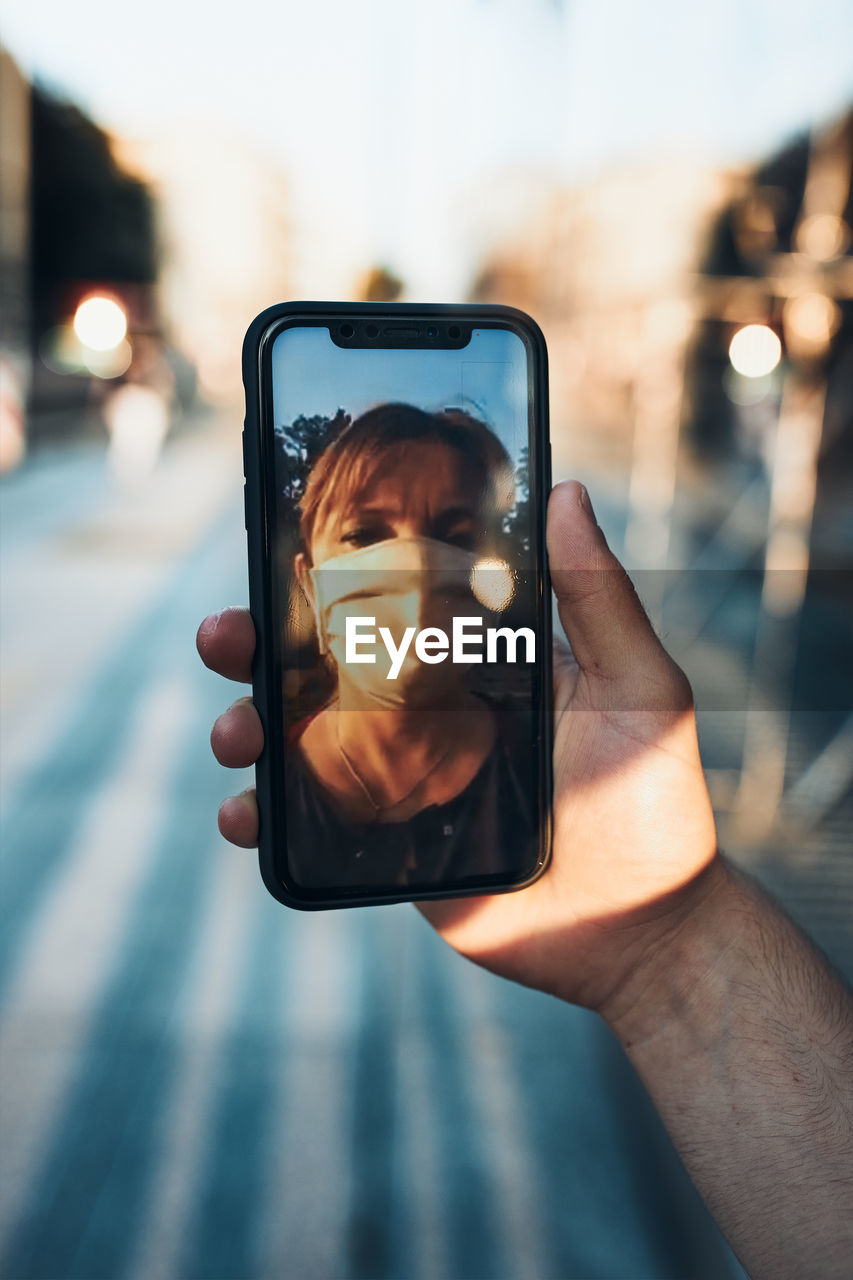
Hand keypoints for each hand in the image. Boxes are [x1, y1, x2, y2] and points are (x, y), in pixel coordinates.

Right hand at [197, 481, 721, 1020]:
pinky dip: (263, 815)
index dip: (330, 578)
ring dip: (247, 723)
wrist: (642, 931)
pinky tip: (245, 812)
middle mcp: (427, 712)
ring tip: (236, 729)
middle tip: (226, 635)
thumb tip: (569, 491)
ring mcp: (400, 778)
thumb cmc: (652, 800)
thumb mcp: (638, 685)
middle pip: (322, 668)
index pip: (389, 605)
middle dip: (258, 647)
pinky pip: (308, 823)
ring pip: (300, 739)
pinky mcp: (387, 844)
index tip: (282, 548)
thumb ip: (598, 596)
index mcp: (475, 664)